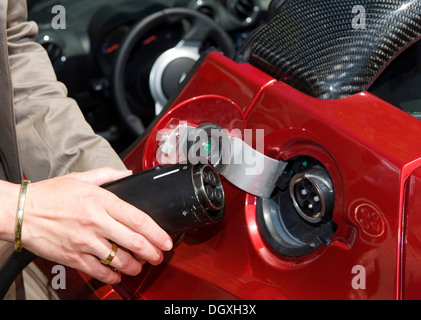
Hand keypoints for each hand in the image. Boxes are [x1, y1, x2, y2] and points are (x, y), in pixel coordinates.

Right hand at [17, 168, 172, 283]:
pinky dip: (112, 275)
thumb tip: (128, 173)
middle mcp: (96, 222)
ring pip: (119, 259)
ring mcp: (85, 241)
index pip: (138, 219)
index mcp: (102, 201)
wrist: (21, 211)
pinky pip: (98, 270)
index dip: (157, 233)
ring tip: (140, 266)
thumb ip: (109, 175)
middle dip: (152, 252)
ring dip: (134, 266)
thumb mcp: (82, 178)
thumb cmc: (51, 194)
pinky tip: (118, 274)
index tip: (166, 241)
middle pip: (134, 242)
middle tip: (158, 257)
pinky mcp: (73, 256)